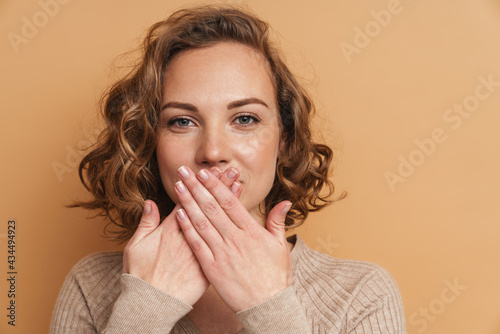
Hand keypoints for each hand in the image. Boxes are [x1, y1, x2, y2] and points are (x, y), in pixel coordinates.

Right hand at [122, 167, 241, 305]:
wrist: (151, 303)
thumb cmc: (141, 274)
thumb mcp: (136, 246)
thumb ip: (146, 223)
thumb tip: (149, 203)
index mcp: (170, 230)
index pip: (188, 201)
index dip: (200, 185)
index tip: (210, 171)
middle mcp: (188, 237)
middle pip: (207, 208)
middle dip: (219, 187)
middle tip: (232, 171)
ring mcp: (199, 252)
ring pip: (218, 223)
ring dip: (229, 204)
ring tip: (239, 186)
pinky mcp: (208, 267)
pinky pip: (222, 247)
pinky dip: (231, 232)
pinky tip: (241, 221)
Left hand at [174, 166, 292, 311]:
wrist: (267, 305)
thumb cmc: (275, 276)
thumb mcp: (281, 246)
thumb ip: (278, 221)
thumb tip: (285, 202)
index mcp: (251, 231)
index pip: (230, 202)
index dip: (215, 185)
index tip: (204, 172)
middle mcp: (235, 239)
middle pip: (212, 207)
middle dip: (196, 187)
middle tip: (184, 171)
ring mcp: (222, 253)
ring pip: (202, 222)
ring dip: (188, 202)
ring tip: (178, 186)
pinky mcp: (212, 268)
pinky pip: (197, 244)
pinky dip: (187, 228)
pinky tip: (179, 214)